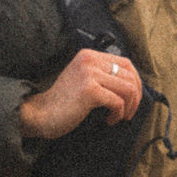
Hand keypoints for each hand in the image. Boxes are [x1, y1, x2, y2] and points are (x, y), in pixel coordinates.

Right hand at [19, 48, 142, 139]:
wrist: (41, 114)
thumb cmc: (63, 102)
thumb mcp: (83, 79)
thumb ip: (102, 75)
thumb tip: (132, 85)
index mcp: (89, 55)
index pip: (126, 63)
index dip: (136, 82)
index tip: (133, 99)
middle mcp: (90, 60)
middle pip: (130, 76)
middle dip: (135, 97)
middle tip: (128, 112)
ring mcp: (89, 74)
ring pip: (128, 88)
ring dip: (128, 107)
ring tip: (119, 117)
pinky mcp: (89, 90)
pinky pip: (118, 101)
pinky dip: (118, 114)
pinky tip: (109, 120)